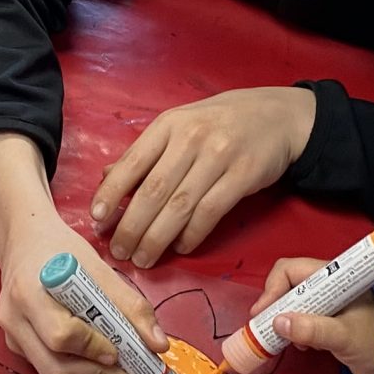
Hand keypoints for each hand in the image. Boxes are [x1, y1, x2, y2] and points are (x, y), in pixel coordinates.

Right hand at [0, 132, 169, 373]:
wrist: (23, 239)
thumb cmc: (60, 249)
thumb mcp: (98, 267)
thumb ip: (130, 304)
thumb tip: (158, 344)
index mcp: (30, 293)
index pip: (62, 335)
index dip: (94, 349)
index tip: (120, 352)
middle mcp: (14, 318)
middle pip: (53, 367)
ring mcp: (10, 334)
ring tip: (115, 373)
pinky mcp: (13, 343)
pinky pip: (44, 367)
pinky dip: (73, 370)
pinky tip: (93, 361)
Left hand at [90, 85, 316, 267]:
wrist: (277, 115)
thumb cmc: (219, 123)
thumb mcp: (179, 126)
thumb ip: (145, 153)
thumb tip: (107, 179)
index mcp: (168, 125)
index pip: (131, 162)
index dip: (110, 193)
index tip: (96, 219)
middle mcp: (191, 138)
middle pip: (153, 190)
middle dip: (132, 226)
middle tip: (119, 251)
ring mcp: (219, 156)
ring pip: (180, 206)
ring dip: (157, 238)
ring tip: (144, 258)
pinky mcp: (244, 175)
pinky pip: (210, 212)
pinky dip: (192, 235)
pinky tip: (180, 247)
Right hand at [232, 257, 373, 373]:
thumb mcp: (344, 337)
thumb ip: (313, 329)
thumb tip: (277, 322)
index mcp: (336, 277)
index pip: (291, 269)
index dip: (273, 288)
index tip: (263, 314)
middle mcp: (330, 284)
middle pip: (289, 283)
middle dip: (275, 304)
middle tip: (266, 328)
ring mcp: (330, 301)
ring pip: (294, 301)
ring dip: (284, 318)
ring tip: (285, 341)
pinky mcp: (330, 318)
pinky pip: (301, 316)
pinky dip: (294, 329)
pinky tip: (302, 346)